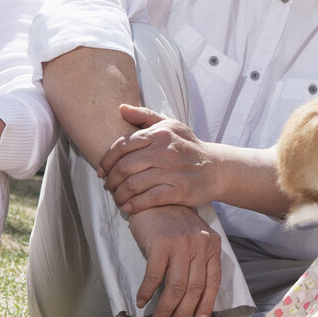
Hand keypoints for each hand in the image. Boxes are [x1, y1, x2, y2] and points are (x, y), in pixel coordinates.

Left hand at [99, 104, 218, 211]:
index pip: (122, 146)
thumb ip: (145, 116)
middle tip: (109, 187)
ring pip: (133, 185)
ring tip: (117, 198)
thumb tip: (121, 108)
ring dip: (119, 195)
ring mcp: (172, 171)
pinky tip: (129, 207)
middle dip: (111, 180)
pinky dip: (133, 205)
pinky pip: (148, 199)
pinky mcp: (179, 190)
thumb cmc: (188, 147)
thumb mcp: (171, 126)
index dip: (106, 160)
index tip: (101, 171)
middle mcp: (165, 151)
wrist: (216, 168)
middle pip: (124, 167)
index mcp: (160, 134)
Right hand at [128, 205, 221, 316]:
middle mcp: (200, 244)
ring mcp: (181, 243)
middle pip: (194, 290)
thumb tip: (192, 297)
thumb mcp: (193, 237)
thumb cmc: (172, 221)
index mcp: (211, 244)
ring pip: (175, 288)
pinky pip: (155, 276)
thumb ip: (197, 261)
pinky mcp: (161, 243)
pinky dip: (147, 292)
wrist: (154, 196)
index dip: (206, 305)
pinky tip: (142, 301)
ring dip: (165, 310)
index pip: (213, 282)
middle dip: (183, 315)